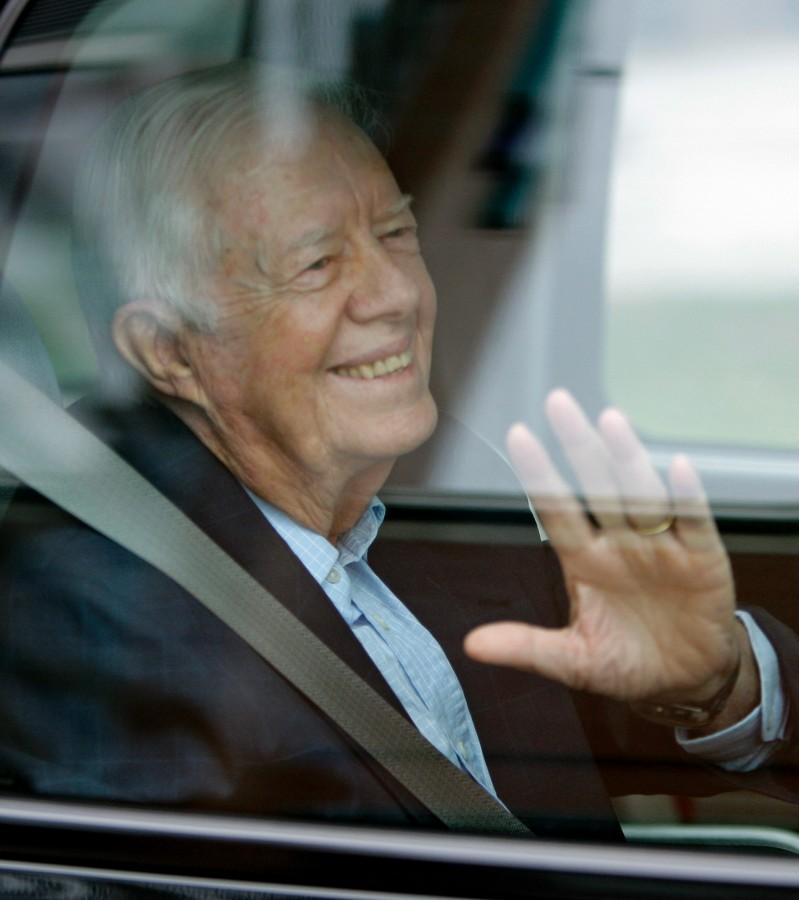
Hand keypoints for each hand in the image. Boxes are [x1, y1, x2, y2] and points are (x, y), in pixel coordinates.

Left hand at [464, 389, 743, 706]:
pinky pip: (695, 523)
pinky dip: (689, 498)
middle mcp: (620, 543)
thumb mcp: (573, 660)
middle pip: (597, 487)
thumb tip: (471, 645)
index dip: (539, 475)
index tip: (518, 436)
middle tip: (559, 404)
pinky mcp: (701, 559)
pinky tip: (679, 469)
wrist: (685, 680)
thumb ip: (527, 647)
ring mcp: (660, 547)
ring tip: (611, 423)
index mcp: (585, 560)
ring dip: (627, 460)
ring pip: (641, 495)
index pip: (556, 510)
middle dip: (578, 447)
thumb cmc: (628, 662)